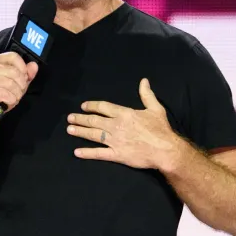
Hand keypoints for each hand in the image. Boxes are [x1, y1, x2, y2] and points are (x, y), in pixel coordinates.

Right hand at [0, 52, 38, 129]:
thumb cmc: (0, 96)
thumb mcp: (16, 84)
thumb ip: (26, 74)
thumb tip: (34, 66)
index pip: (13, 57)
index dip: (23, 69)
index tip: (23, 79)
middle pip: (14, 72)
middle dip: (20, 86)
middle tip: (16, 93)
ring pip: (11, 84)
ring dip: (15, 95)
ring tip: (10, 98)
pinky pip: (6, 95)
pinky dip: (10, 101)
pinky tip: (5, 102)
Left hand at [67, 78, 185, 171]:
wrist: (165, 150)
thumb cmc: (161, 129)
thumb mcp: (156, 109)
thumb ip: (147, 95)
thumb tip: (144, 81)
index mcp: (124, 114)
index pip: (103, 107)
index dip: (92, 106)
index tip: (84, 106)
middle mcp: (116, 126)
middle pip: (94, 121)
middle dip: (81, 119)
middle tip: (70, 118)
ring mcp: (115, 141)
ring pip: (93, 135)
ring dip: (80, 132)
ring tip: (69, 130)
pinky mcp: (117, 154)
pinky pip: (99, 153)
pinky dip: (87, 153)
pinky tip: (77, 152)